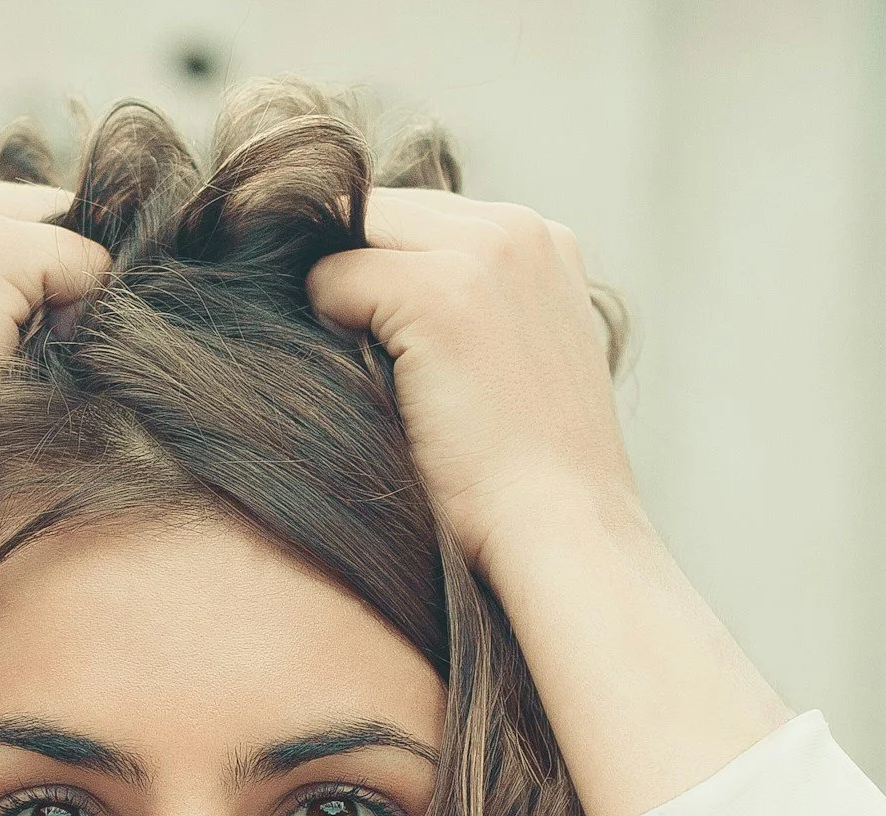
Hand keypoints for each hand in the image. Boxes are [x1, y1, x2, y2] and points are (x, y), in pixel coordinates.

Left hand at [305, 188, 633, 584]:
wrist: (559, 532)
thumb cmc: (523, 476)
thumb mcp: (515, 363)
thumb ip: (466, 306)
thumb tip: (353, 285)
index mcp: (543, 241)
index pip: (418, 216)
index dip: (377, 270)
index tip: (369, 337)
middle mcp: (520, 229)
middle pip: (380, 212)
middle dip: (348, 270)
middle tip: (344, 355)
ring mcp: (484, 254)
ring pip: (352, 237)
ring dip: (338, 299)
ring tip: (360, 373)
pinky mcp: (440, 294)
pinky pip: (332, 278)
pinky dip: (327, 328)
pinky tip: (364, 385)